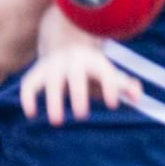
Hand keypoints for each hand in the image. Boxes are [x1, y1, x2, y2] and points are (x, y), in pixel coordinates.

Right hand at [17, 14, 137, 123]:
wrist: (64, 43)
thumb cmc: (92, 69)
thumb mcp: (110, 73)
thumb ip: (124, 85)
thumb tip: (137, 96)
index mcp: (95, 62)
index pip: (104, 73)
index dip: (109, 87)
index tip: (113, 105)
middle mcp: (73, 62)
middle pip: (75, 77)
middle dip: (78, 94)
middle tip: (82, 116)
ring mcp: (53, 66)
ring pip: (50, 81)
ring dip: (53, 100)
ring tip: (56, 122)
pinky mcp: (37, 72)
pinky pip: (29, 83)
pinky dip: (28, 97)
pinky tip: (31, 113)